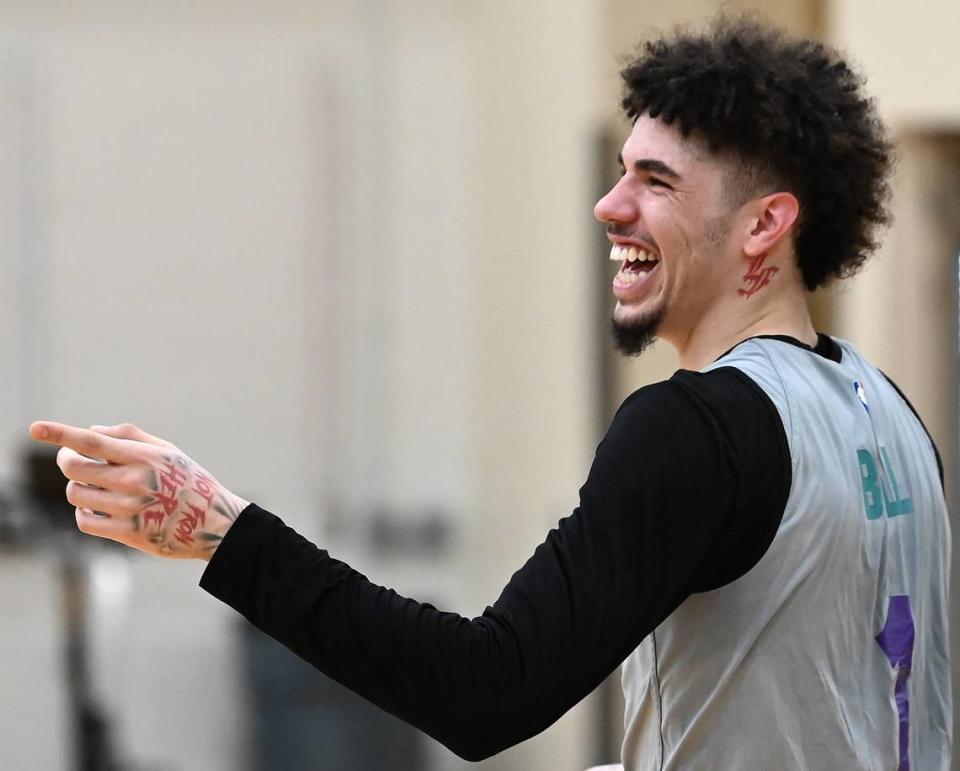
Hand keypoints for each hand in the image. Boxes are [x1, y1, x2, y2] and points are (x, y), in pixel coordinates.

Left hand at [28, 421, 249, 560]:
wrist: (214, 524)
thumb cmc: (190, 483)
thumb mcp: (170, 451)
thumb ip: (131, 436)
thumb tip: (91, 429)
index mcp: (144, 457)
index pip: (91, 441)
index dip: (60, 433)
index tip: (35, 428)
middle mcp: (134, 481)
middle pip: (73, 468)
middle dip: (66, 460)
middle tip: (72, 459)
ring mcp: (128, 509)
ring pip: (76, 494)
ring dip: (78, 488)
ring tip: (96, 487)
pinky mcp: (127, 533)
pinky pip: (84, 520)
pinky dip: (84, 511)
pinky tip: (98, 507)